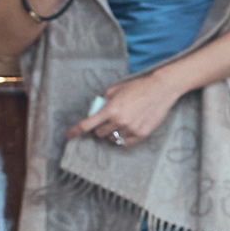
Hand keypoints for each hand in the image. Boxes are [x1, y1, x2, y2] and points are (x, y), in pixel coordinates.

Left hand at [67, 69, 186, 151]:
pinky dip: (122, 138)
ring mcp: (131, 129)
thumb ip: (102, 101)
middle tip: (107, 120)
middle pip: (99, 134)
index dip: (75, 131)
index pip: (87, 125)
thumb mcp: (115, 89)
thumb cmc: (137, 87)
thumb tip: (93, 112)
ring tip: (120, 122)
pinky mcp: (141, 134)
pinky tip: (127, 128)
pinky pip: (125, 143)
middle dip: (99, 128)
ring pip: (112, 139)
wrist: (161, 89)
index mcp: (111, 109)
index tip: (68, 135)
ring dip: (111, 133)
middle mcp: (120, 121)